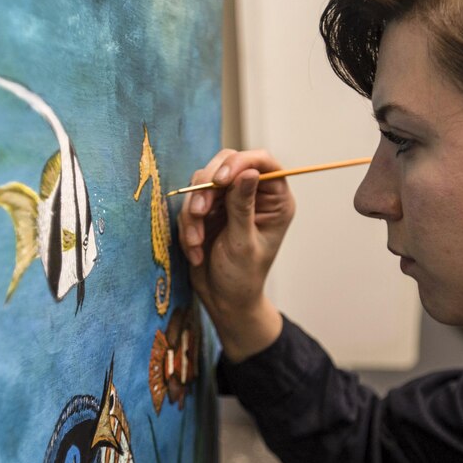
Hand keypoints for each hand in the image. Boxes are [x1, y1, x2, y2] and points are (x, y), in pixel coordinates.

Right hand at [178, 149, 295, 361]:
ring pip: (202, 183)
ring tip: (196, 242)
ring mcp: (228, 200)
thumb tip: (248, 171)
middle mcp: (252, 194)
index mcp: (275, 200)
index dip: (239, 162)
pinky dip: (188, 226)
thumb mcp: (243, 242)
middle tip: (199, 213)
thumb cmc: (242, 277)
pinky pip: (190, 203)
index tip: (221, 179)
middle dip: (207, 189)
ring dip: (194, 213)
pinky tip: (195, 251)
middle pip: (226, 165)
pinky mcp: (208, 210)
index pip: (262, 162)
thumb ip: (243, 206)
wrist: (223, 300)